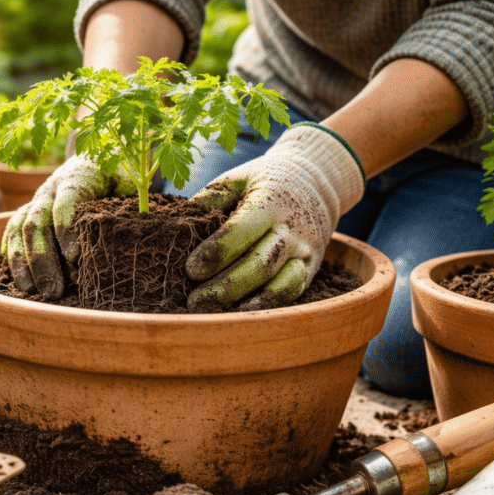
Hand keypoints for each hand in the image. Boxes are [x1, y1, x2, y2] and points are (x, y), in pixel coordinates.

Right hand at [1, 155, 134, 298]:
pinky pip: (13, 231)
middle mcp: (50, 189)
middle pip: (38, 222)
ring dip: (23, 262)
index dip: (66, 230)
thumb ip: (130, 205)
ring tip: (31, 291)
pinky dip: (13, 254)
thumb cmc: (118, 174)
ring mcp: (36, 200)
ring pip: (20, 228)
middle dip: (42, 259)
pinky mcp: (29, 210)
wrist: (96, 154)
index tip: (75, 258)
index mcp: (77, 177)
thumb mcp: (130, 183)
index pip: (65, 203)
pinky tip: (18, 278)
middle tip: (53, 291)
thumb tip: (138, 234)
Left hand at [185, 123, 364, 311]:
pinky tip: (239, 315)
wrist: (316, 182)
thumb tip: (177, 228)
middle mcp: (290, 230)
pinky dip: (266, 306)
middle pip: (259, 265)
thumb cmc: (264, 183)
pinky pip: (291, 294)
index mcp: (269, 202)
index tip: (189, 270)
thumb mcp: (237, 179)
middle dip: (225, 287)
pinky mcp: (310, 269)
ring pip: (279, 285)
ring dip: (246, 303)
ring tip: (214, 314)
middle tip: (193, 302)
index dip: (215, 253)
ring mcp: (303, 252)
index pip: (240, 231)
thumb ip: (209, 200)